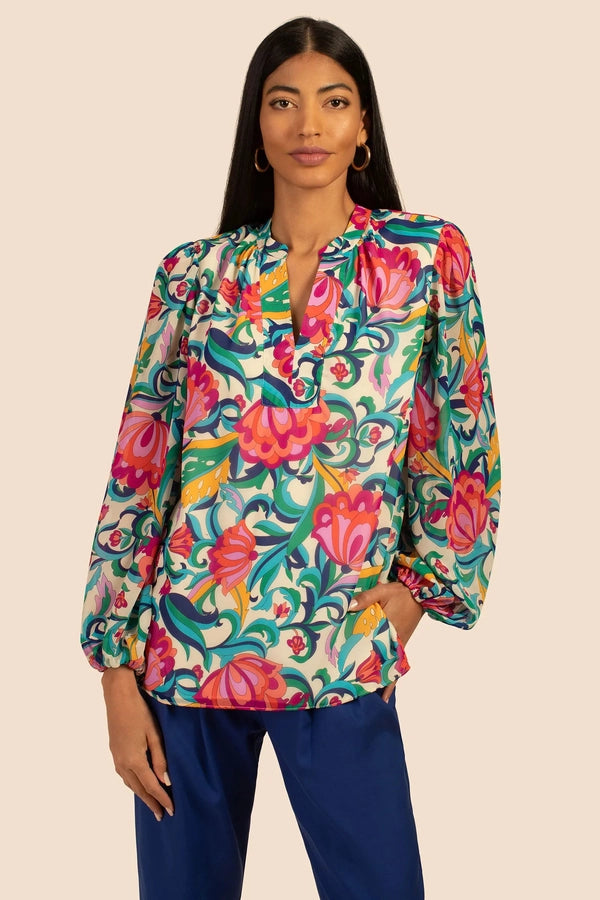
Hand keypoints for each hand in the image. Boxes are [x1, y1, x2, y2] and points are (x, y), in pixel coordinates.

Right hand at [101, 666, 173, 820]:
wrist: (117, 697)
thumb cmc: (139, 712)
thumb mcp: (154, 734)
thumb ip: (159, 759)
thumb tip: (165, 781)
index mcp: (134, 760)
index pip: (151, 786)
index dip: (162, 799)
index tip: (171, 810)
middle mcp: (122, 763)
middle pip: (139, 789)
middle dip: (151, 803)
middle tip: (162, 815)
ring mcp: (116, 758)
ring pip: (130, 784)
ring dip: (141, 795)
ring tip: (152, 803)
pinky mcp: (114, 752)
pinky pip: (124, 775)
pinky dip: (133, 784)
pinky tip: (139, 784)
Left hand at [349, 581, 424, 702]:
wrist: (421, 594)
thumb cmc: (401, 593)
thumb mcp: (383, 591)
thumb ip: (366, 598)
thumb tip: (348, 607)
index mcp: (388, 629)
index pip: (374, 651)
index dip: (365, 666)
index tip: (355, 680)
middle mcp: (395, 641)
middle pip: (381, 662)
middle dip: (370, 677)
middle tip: (356, 691)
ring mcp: (399, 643)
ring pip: (389, 664)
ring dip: (380, 677)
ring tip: (367, 692)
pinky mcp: (402, 642)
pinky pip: (396, 661)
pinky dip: (391, 673)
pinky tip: (385, 687)